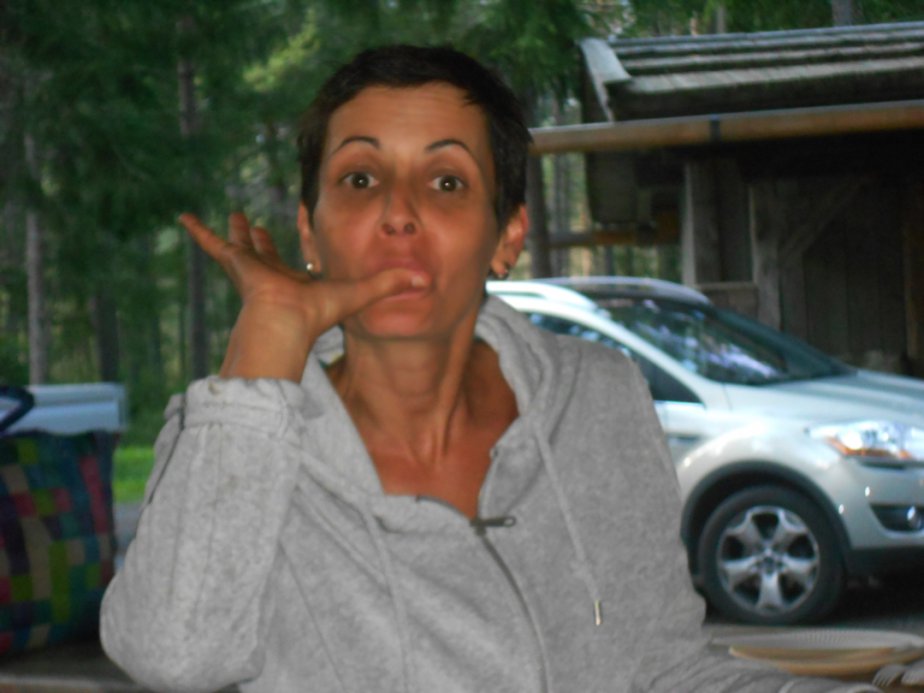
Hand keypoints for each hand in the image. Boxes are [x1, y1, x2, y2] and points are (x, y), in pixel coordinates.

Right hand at [180, 212, 427, 380]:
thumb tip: (424, 280)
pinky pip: (212, 245)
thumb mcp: (359, 292)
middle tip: (252, 224)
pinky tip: (182, 217)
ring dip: (233, 233)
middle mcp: (270, 276)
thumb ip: (388, 285)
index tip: (294, 240)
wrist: (285, 324)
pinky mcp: (234, 264)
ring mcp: (250, 271)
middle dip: (259, 240)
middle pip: (263, 253)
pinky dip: (199, 232)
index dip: (294, 255)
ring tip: (230, 216)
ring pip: (239, 247)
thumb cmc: (318, 314)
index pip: (292, 266)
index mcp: (294, 284)